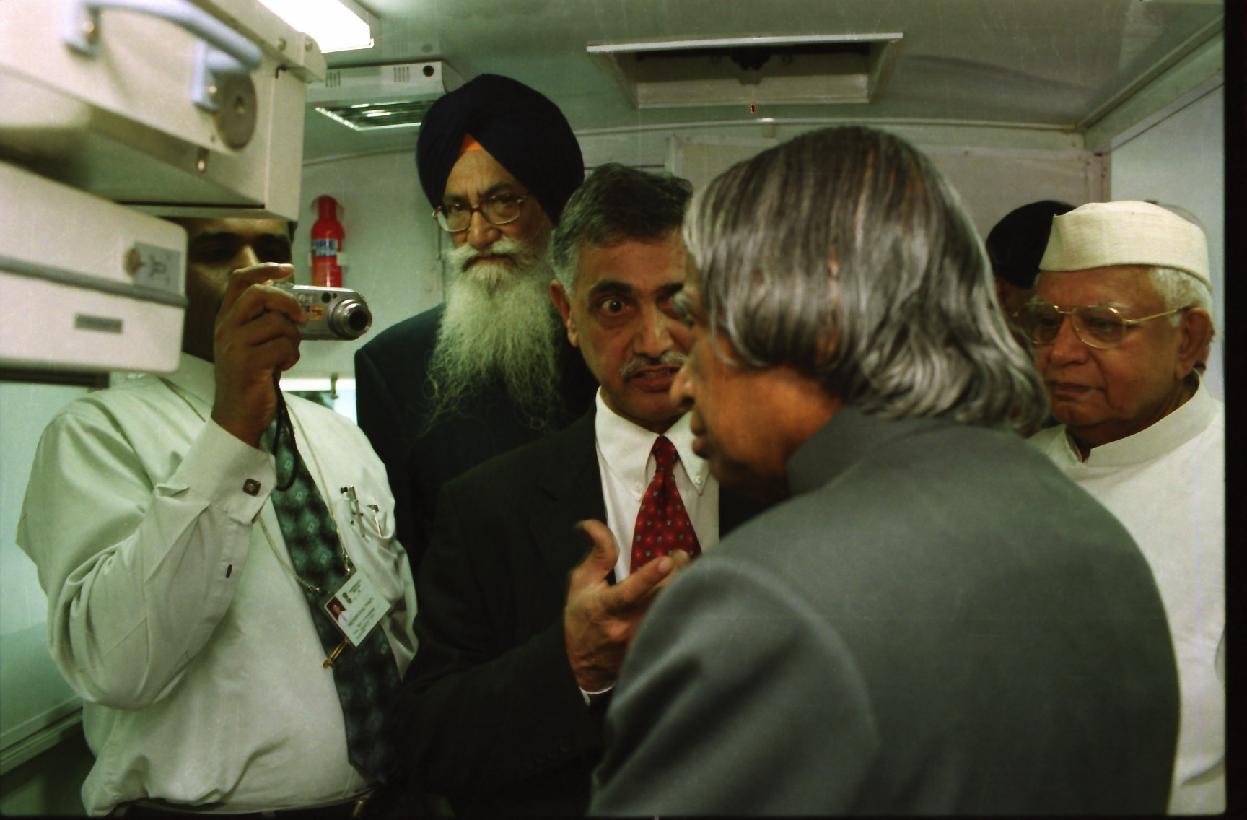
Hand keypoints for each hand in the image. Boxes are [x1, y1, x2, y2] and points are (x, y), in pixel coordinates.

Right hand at [210, 263, 301, 446]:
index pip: (239, 281)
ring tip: (284, 355)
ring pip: (277, 323)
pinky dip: (291, 356)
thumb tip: (290, 301)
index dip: (264, 269)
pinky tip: (281, 367)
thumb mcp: (249, 342)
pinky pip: (283, 346)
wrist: (237, 414)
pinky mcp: (248, 363)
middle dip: (288, 302)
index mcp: (226, 319)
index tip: (287, 269)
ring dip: (292, 339)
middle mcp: (226, 327)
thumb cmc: (249, 377)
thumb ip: (261, 320)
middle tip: (300, 318)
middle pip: (260, 295)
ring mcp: (235, 345)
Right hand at [563, 519, 690, 691]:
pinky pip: (675, 621)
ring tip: (685, 569)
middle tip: (680, 556)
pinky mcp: (655, 648)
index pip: (629, 592)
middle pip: (661, 597)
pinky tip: (684, 591)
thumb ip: (596, 554)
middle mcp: (627, 625)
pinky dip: (682, 603)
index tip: (667, 561)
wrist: (583, 665)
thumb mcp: (581, 583)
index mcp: (605, 607)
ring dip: (683, 585)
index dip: (649, 577)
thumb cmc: (581, 617)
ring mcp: (643, 639)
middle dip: (676, 572)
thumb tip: (591, 523)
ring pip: (672, 608)